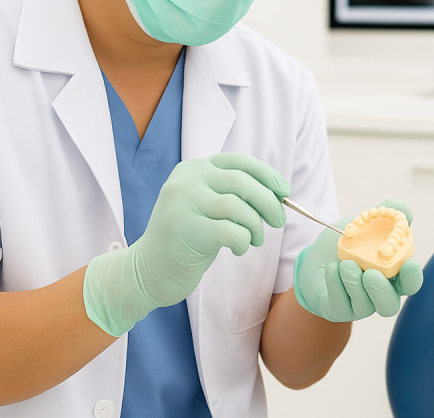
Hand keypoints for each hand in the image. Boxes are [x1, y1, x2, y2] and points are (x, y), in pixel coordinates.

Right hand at [83, 153, 288, 335]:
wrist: (148, 271)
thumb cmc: (188, 239)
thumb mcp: (207, 206)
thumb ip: (234, 194)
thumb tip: (279, 193)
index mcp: (193, 169)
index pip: (239, 162)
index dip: (267, 175)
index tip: (284, 191)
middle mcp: (186, 181)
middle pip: (243, 183)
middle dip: (269, 202)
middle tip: (278, 221)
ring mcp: (182, 204)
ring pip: (238, 207)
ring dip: (256, 226)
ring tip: (254, 240)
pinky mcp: (184, 230)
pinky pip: (231, 232)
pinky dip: (243, 241)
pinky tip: (238, 249)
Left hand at [293, 198, 423, 321]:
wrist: (317, 259)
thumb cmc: (348, 245)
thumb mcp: (366, 224)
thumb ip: (386, 213)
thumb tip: (403, 209)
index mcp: (391, 275)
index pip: (410, 283)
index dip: (412, 277)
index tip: (409, 263)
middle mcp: (378, 294)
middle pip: (390, 306)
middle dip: (382, 291)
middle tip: (370, 273)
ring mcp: (358, 305)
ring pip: (364, 307)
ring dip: (355, 284)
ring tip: (346, 263)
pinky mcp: (337, 309)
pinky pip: (340, 304)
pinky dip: (336, 285)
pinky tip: (332, 268)